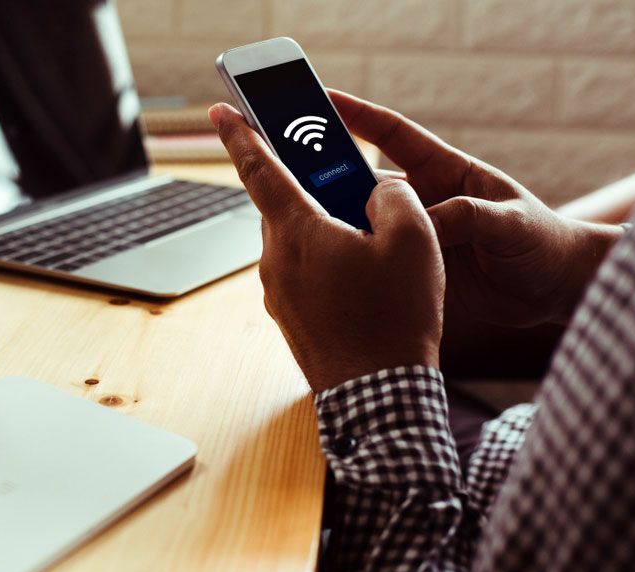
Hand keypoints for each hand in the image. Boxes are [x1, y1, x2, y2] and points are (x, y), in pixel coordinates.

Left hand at [209, 103, 444, 392]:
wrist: (378, 398)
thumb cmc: (395, 319)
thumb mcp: (414, 240)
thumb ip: (392, 197)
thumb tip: (376, 193)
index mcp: (296, 232)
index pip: (258, 168)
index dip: (240, 133)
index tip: (221, 111)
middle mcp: (275, 262)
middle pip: (286, 206)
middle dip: (313, 189)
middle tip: (346, 182)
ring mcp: (279, 295)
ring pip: (298, 242)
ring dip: (326, 232)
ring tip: (374, 243)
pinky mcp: (291, 319)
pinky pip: (304, 275)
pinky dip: (327, 264)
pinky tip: (365, 281)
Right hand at [329, 90, 622, 326]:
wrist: (556, 291)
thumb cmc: (543, 242)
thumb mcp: (511, 222)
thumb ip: (468, 216)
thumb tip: (421, 224)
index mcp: (443, 172)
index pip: (392, 135)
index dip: (356, 115)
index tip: (321, 101)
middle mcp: (420, 201)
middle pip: (363, 182)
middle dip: (326, 175)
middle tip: (290, 175)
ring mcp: (413, 237)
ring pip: (362, 226)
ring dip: (336, 227)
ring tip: (303, 228)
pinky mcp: (411, 273)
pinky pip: (375, 266)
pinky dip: (351, 267)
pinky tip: (328, 269)